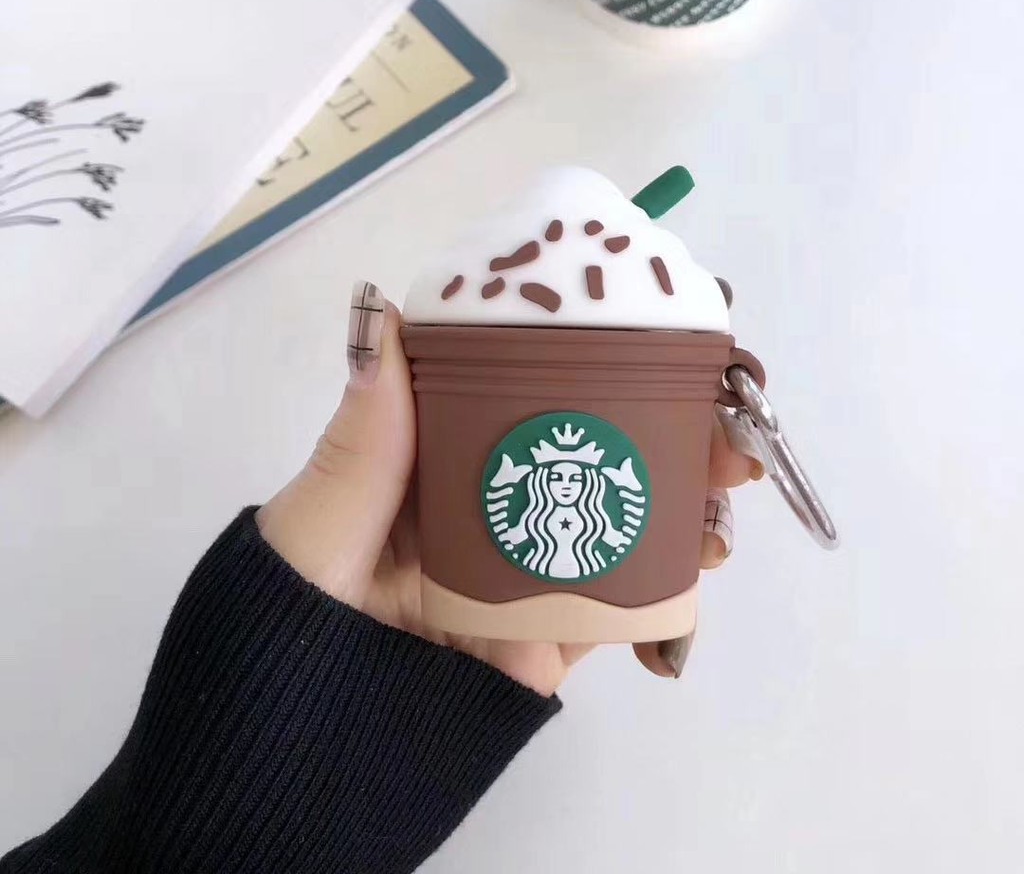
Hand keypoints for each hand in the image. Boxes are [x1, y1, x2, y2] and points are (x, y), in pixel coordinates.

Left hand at [258, 281, 759, 695]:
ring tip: (727, 486)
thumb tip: (380, 309)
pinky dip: (670, 588)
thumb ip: (363, 435)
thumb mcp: (317, 521)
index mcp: (433, 462)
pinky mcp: (544, 641)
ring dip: (684, 499)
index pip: (522, 390)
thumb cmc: (288, 619)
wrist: (291, 758)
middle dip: (669, 426)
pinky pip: (617, 609)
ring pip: (619, 523)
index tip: (659, 329)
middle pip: (591, 452)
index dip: (595, 357)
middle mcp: (487, 508)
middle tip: (727, 415)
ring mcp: (521, 576)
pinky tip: (702, 560)